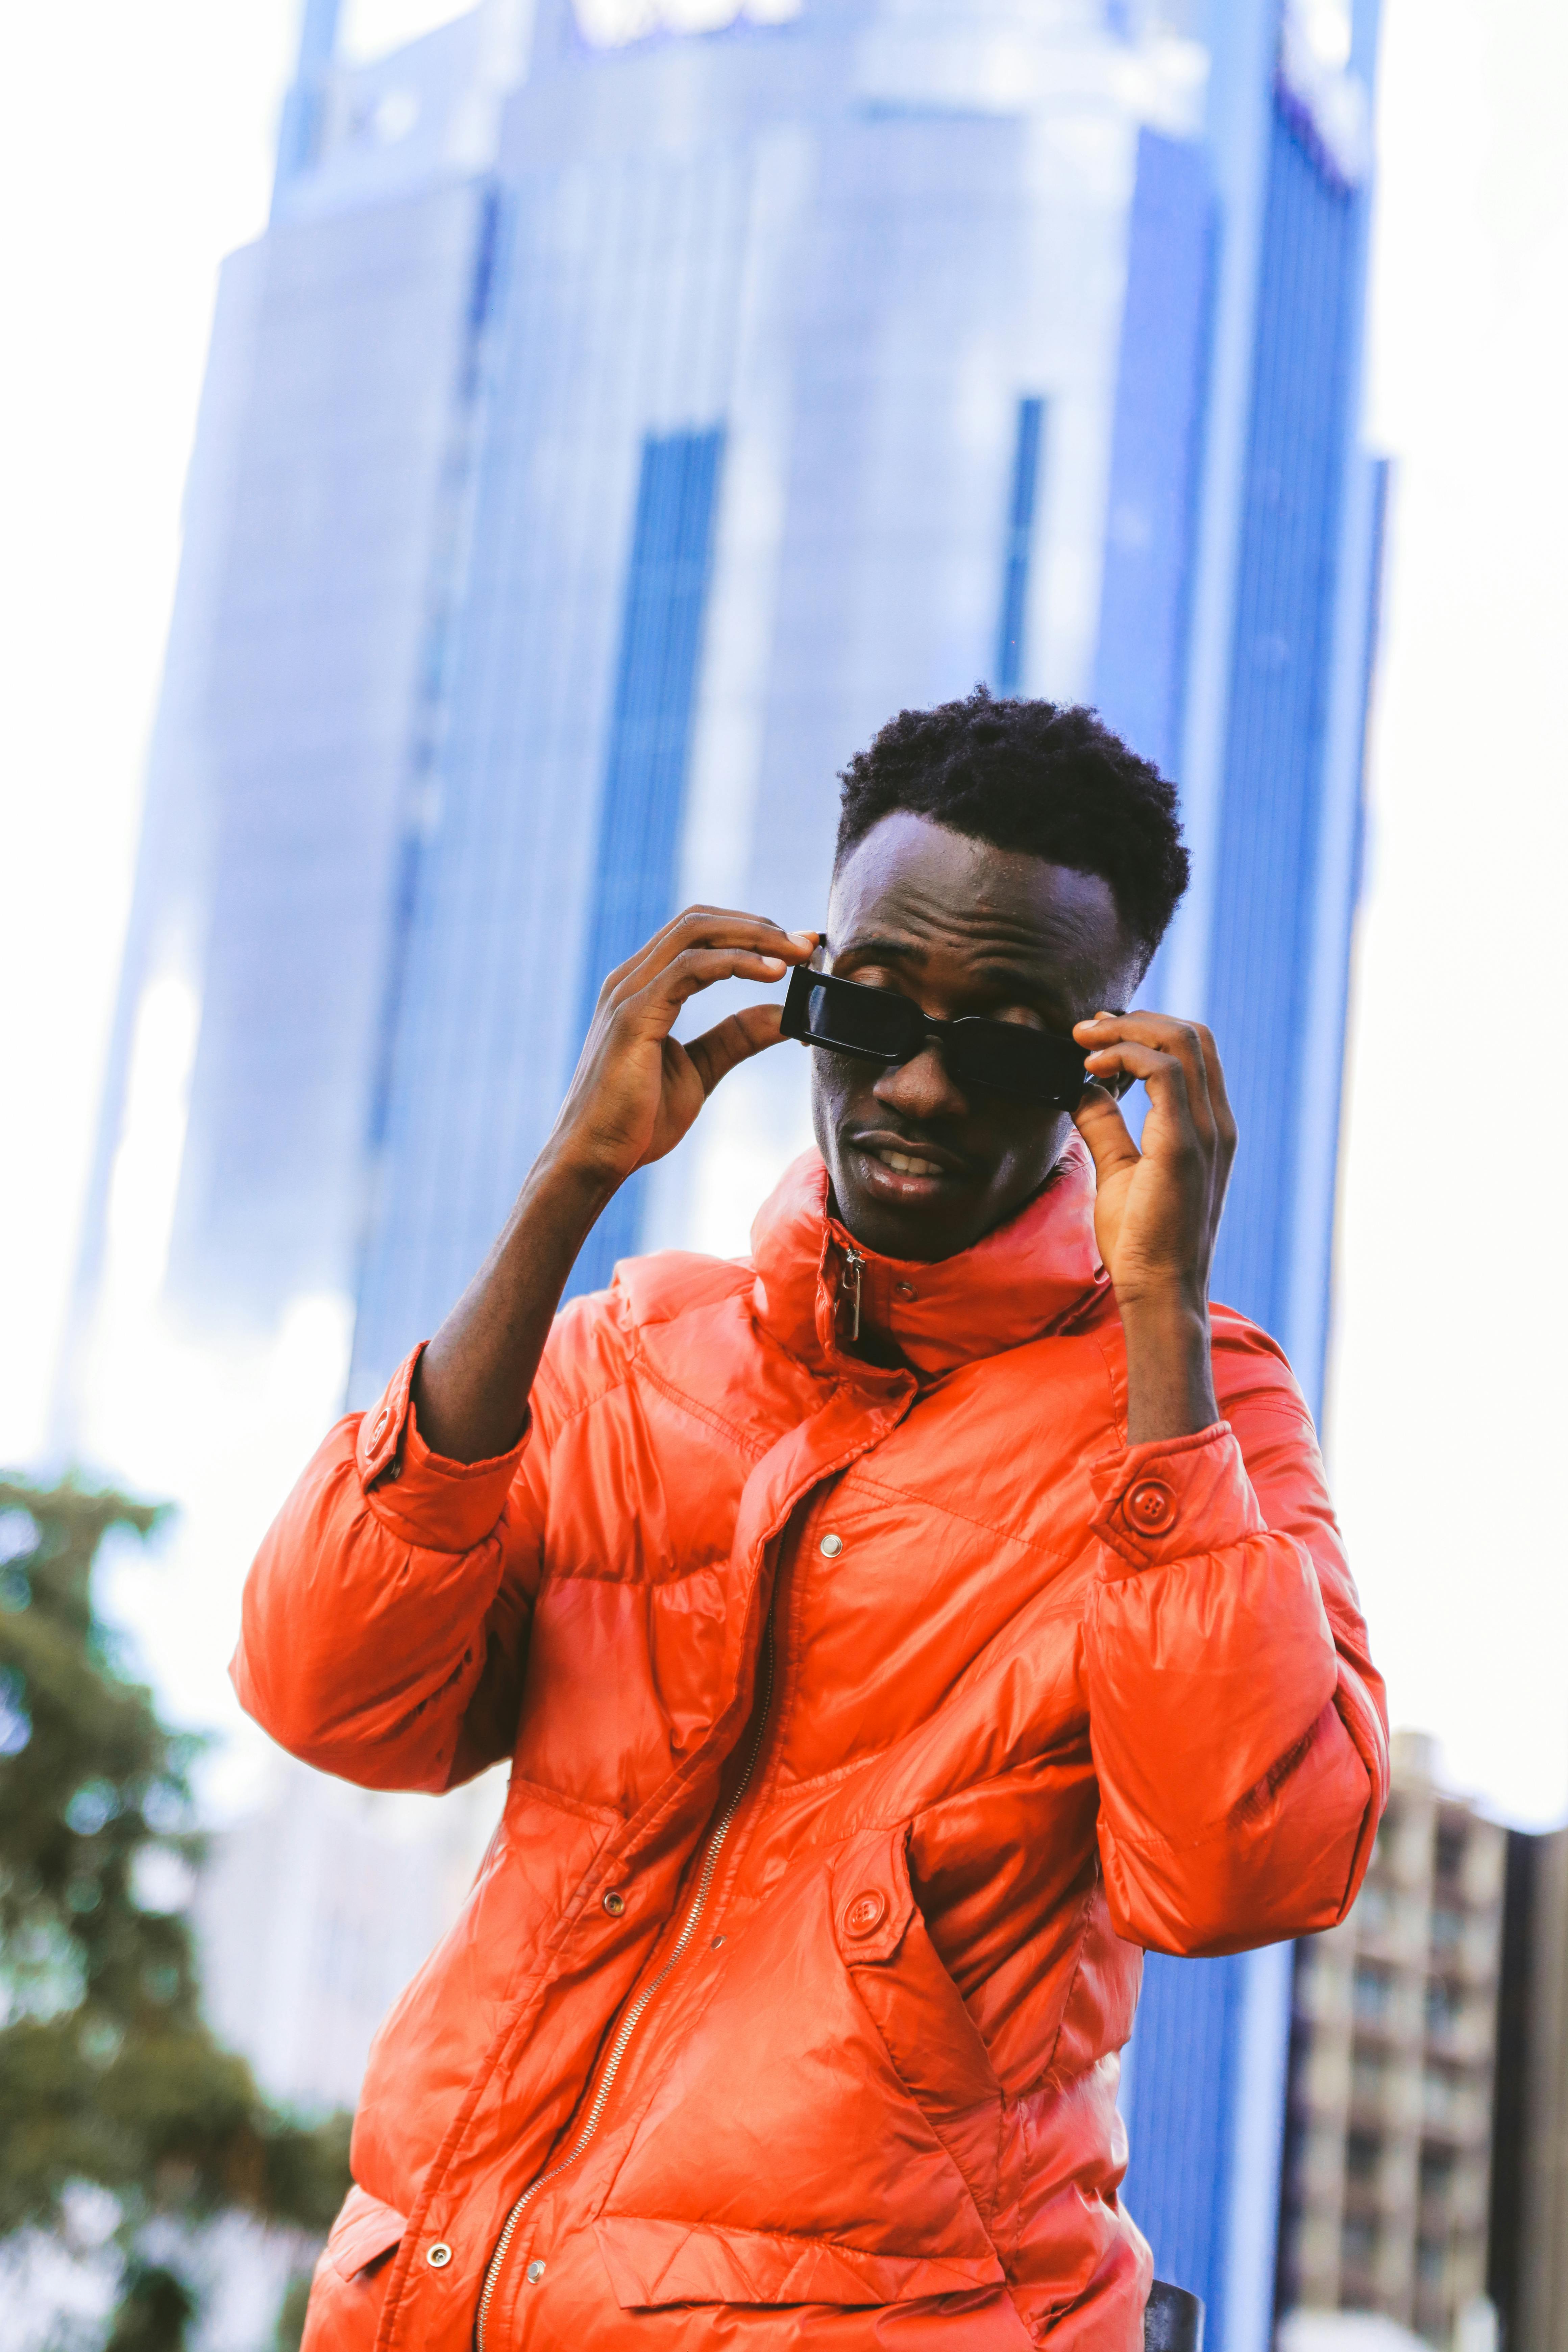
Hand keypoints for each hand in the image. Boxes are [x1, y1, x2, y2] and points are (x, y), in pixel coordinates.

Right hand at [550, 907, 818, 1193]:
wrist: (595, 1158)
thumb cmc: (638, 1119)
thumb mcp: (701, 1069)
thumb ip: (738, 1036)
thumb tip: (786, 1015)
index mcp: (645, 986)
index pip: (700, 935)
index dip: (752, 931)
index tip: (800, 946)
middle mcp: (632, 979)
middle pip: (699, 921)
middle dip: (758, 926)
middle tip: (806, 945)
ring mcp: (628, 993)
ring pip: (694, 933)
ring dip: (753, 937)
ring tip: (795, 955)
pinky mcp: (631, 1015)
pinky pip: (687, 968)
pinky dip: (734, 962)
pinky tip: (771, 973)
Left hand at [1070, 1013, 1237, 1442]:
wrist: (1159, 1292)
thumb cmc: (1142, 1241)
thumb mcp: (1119, 1169)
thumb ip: (1105, 1127)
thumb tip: (1083, 1089)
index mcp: (1207, 1127)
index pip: (1192, 1052)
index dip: (1145, 1029)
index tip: (1096, 1036)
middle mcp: (1216, 1122)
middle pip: (1193, 1034)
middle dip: (1136, 1019)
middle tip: (1086, 1027)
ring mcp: (1207, 1132)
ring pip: (1182, 1042)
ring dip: (1127, 1029)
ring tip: (1085, 1039)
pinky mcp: (1185, 1145)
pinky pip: (1166, 1072)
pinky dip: (1127, 1056)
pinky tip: (1094, 1067)